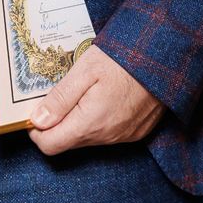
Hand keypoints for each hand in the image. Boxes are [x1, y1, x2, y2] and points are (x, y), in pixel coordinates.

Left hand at [27, 43, 162, 155]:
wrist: (166, 57)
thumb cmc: (125, 58)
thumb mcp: (84, 70)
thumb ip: (59, 99)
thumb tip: (37, 121)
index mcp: (90, 123)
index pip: (50, 145)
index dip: (37, 131)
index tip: (36, 112)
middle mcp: (108, 136)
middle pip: (67, 142)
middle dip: (57, 123)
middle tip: (60, 95)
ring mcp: (124, 136)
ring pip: (87, 138)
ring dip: (79, 121)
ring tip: (85, 93)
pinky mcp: (137, 132)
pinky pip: (108, 134)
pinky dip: (99, 121)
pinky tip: (104, 98)